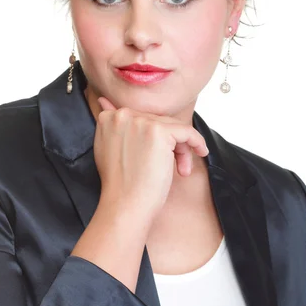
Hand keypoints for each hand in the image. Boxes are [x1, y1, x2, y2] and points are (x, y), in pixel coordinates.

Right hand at [93, 96, 208, 222]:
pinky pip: (187, 131)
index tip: (156, 156)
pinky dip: (196, 142)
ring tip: (180, 170)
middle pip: (159, 122)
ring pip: (173, 128)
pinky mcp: (159, 132)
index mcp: (108, 118)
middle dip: (169, 144)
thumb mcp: (107, 149)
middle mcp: (122, 115)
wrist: (124, 205)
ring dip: (181, 149)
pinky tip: (201, 152)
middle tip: (175, 167)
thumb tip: (104, 100)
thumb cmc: (120, 185)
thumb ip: (112, 126)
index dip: (153, 139)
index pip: (142, 120)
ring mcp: (140, 122)